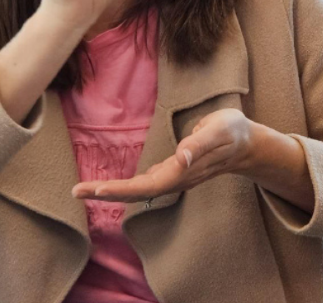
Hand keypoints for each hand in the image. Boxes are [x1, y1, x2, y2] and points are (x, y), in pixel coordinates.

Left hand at [72, 109, 254, 202]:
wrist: (247, 143)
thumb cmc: (232, 131)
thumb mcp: (219, 130)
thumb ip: (199, 143)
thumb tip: (180, 156)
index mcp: (184, 171)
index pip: (149, 185)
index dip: (123, 189)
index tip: (97, 190)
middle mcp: (177, 179)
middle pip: (138, 192)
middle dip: (107, 193)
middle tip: (75, 191)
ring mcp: (175, 177)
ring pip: (139, 190)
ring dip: (112, 191)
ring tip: (84, 190)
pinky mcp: (173, 172)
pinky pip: (145, 184)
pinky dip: (124, 186)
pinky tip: (110, 187)